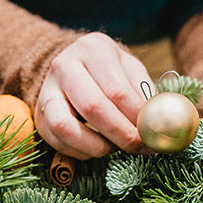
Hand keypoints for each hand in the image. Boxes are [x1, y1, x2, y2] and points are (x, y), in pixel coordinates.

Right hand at [34, 33, 154, 159]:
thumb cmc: (110, 73)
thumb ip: (146, 95)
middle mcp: (65, 66)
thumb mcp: (131, 72)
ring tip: (117, 148)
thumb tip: (162, 124)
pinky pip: (58, 142)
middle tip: (141, 148)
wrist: (73, 68)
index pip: (117, 90)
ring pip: (66, 127)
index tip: (154, 134)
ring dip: (97, 147)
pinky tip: (100, 148)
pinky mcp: (40, 116)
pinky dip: (83, 152)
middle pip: (93, 107)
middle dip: (121, 135)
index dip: (137, 118)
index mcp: (94, 49)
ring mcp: (47, 91)